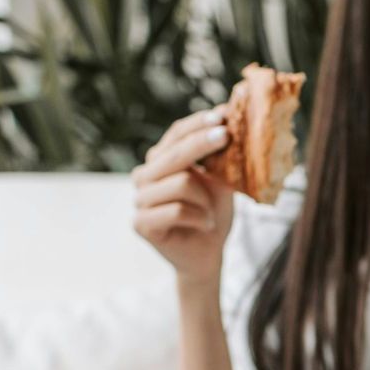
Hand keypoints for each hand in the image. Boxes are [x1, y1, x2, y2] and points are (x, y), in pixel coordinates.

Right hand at [132, 106, 234, 284]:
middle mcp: (144, 176)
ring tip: (210, 212)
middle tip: (227, 136)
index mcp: (160, 162)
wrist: (207, 255)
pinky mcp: (141, 224)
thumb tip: (229, 124)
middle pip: (176, 154)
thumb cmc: (213, 215)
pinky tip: (204, 225)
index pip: (175, 134)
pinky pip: (178, 210)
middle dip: (203, 143)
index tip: (222, 115)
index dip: (198, 123)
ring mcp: (139, 200)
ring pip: (181, 183)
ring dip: (206, 199)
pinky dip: (199, 217)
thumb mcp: (220, 183)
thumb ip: (220, 159)